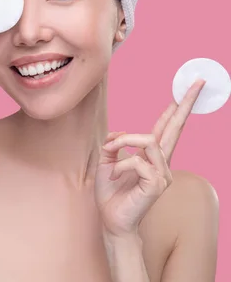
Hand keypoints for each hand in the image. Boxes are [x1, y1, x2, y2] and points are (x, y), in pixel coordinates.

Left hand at [94, 78, 206, 237]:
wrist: (111, 220)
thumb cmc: (110, 193)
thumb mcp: (106, 160)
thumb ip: (115, 144)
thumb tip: (120, 133)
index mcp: (151, 156)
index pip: (167, 127)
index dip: (175, 108)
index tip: (186, 90)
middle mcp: (161, 163)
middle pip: (175, 128)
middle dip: (185, 104)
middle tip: (197, 83)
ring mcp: (162, 174)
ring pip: (148, 140)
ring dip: (123, 142)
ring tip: (109, 151)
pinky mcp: (157, 184)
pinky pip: (137, 160)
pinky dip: (120, 163)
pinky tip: (114, 174)